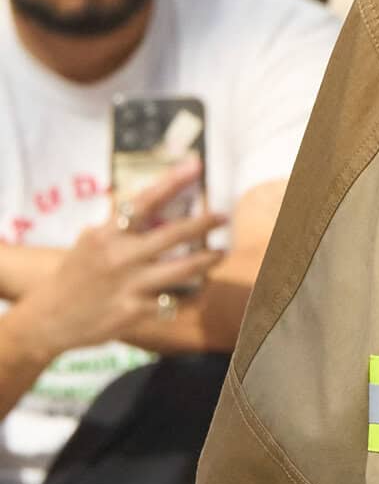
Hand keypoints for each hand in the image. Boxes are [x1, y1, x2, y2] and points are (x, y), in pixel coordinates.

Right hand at [18, 165, 225, 357]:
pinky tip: (199, 289)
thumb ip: (122, 226)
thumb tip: (159, 206)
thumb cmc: (77, 274)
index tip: (196, 165)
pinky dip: (191, 295)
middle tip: (222, 216)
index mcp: (107, 234)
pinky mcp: (135, 312)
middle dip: (203, 224)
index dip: (172, 181)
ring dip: (207, 260)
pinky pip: (175, 301)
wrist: (51, 317)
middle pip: (173, 235)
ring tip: (220, 253)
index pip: (144, 201)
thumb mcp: (92, 242)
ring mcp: (128, 285)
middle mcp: (119, 257)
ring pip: (183, 269)